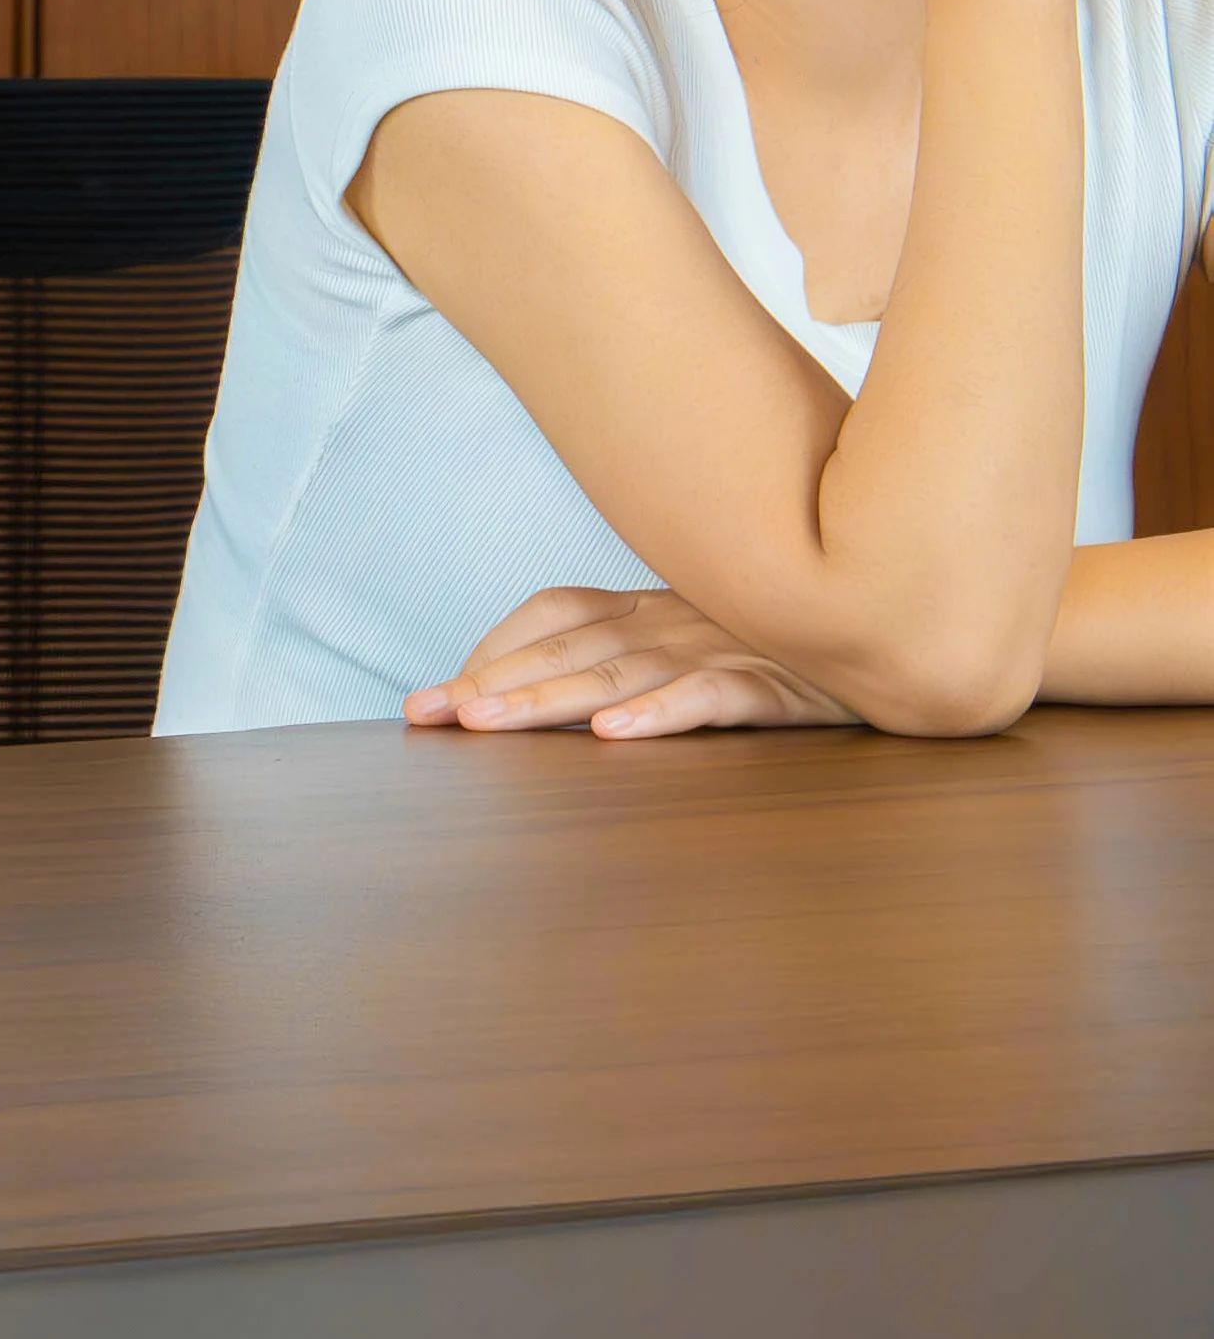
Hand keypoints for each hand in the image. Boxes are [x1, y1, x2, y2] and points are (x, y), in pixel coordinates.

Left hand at [407, 584, 858, 739]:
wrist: (907, 630)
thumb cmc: (795, 642)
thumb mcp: (704, 639)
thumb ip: (636, 653)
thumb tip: (548, 692)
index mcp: (654, 605)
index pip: (555, 615)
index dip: (492, 649)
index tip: (435, 694)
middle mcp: (678, 619)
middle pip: (569, 650)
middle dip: (492, 681)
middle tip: (430, 712)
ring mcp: (726, 646)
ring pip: (620, 674)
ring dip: (548, 699)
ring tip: (487, 721)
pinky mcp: (780, 681)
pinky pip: (711, 695)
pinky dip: (659, 712)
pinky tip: (613, 734)